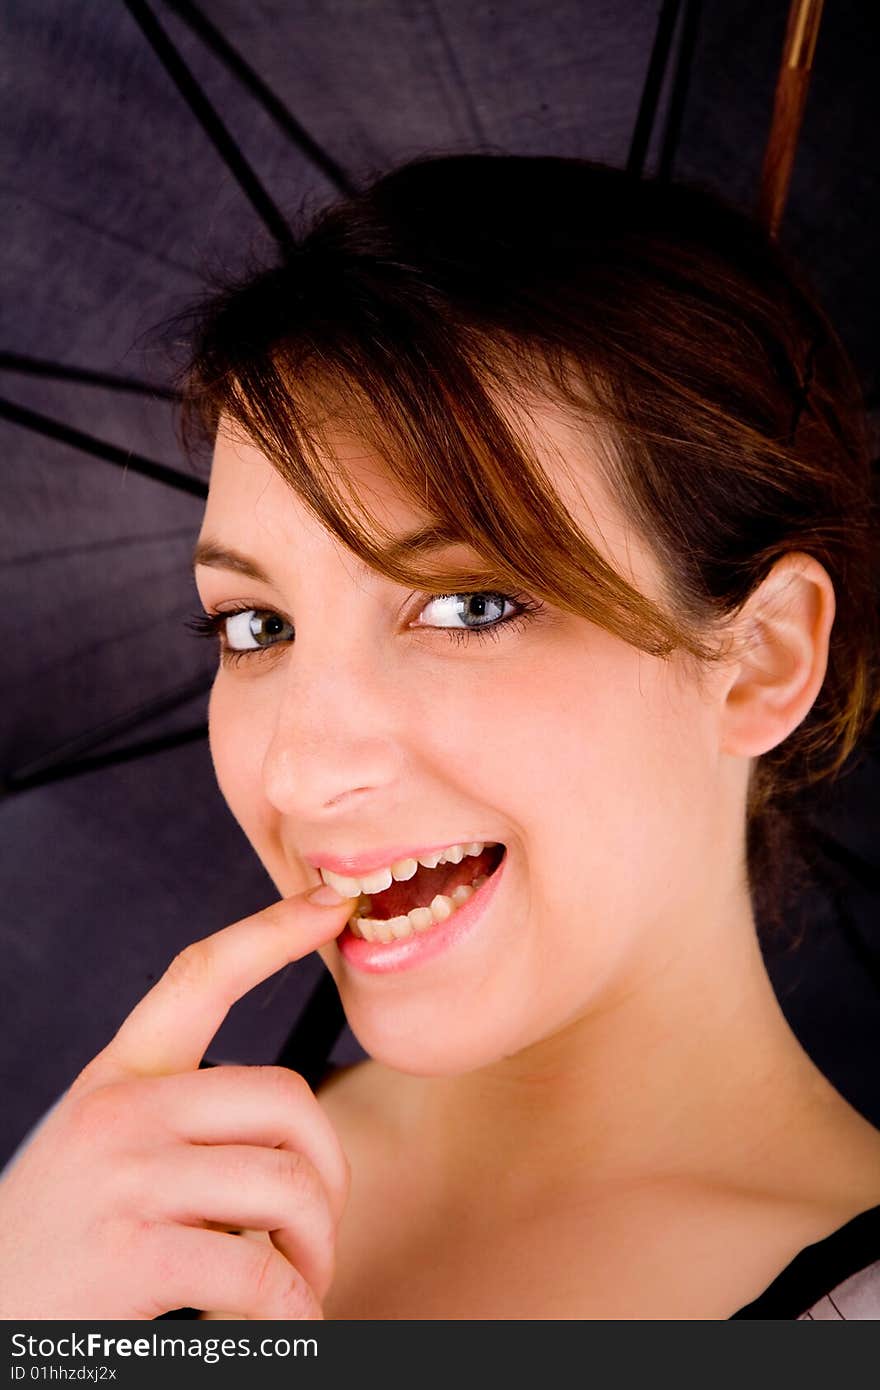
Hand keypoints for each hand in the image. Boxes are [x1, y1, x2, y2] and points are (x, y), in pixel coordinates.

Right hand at [0, 885, 355, 1318]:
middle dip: (329, 1172)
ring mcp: (126, 1178)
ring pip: (289, 1186)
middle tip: (318, 1231)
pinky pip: (262, 1272)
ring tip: (299, 1289)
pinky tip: (281, 1327)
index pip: (200, 978)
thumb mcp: (102, 1157)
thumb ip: (180, 1127)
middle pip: (286, 1099)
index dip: (272, 931)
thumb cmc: (58, 1250)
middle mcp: (119, 1112)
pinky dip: (292, 1313)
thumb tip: (294, 1142)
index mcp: (116, 1080)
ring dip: (316, 1252)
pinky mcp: (135, 1255)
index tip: (331, 903)